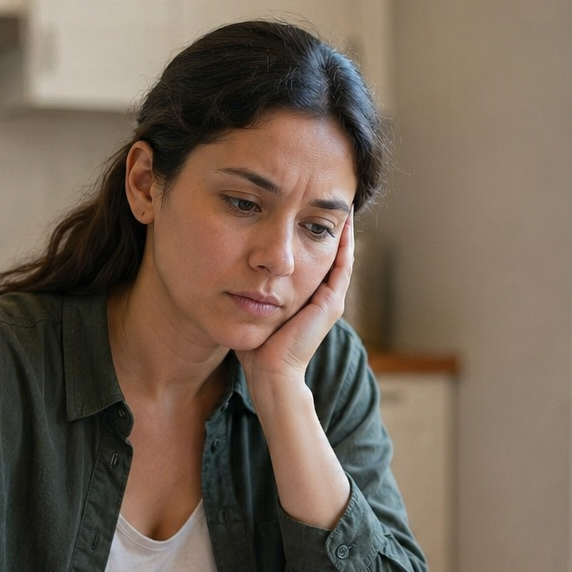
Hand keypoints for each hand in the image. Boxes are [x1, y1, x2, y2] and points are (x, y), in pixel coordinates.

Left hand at [239, 217, 353, 400]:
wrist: (271, 373)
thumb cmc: (256, 349)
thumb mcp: (251, 308)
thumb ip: (248, 290)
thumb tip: (227, 270)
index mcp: (305, 298)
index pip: (312, 258)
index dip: (309, 233)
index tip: (301, 208)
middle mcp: (322, 297)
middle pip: (328, 253)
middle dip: (325, 226)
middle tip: (326, 198)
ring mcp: (330, 300)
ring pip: (340, 256)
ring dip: (340, 230)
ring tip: (340, 203)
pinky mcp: (331, 303)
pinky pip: (342, 265)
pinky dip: (344, 244)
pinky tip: (341, 222)